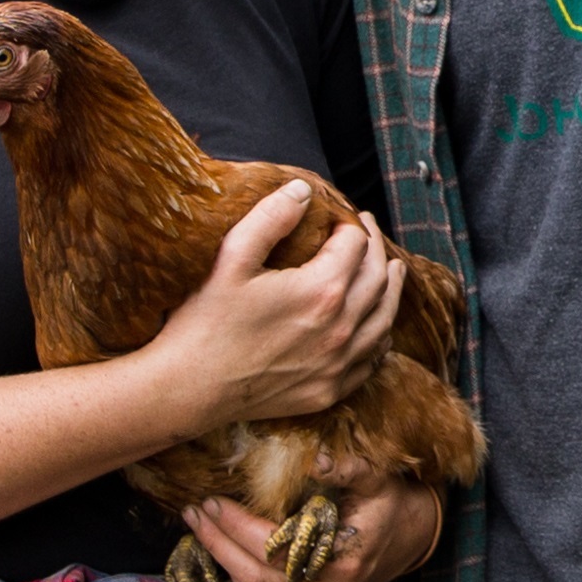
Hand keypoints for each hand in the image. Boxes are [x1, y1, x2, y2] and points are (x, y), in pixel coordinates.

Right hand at [148, 181, 405, 427]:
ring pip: (384, 320)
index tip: (341, 217)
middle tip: (368, 231)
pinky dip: (380, 336)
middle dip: (377, 248)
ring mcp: (337, 365)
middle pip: (378, 278)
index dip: (350, 224)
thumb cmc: (204, 323)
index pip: (355, 244)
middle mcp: (340, 329)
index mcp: (322, 291)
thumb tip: (302, 190)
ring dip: (391, 290)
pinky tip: (377, 326)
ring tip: (393, 270)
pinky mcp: (328, 391)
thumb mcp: (231, 259)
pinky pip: (371, 361)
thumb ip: (269, 218)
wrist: (188, 390)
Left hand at [186, 477, 444, 581]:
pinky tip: (222, 545)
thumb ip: (348, 468)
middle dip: (217, 543)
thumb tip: (315, 458)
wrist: (417, 537)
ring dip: (222, 557)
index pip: (272, 546)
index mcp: (343, 561)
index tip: (211, 500)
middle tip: (193, 512)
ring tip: (199, 525)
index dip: (236, 525)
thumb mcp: (378, 479)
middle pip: (254, 574)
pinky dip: (240, 568)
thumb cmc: (394, 504)